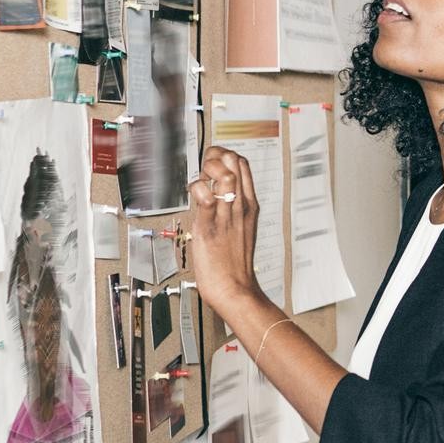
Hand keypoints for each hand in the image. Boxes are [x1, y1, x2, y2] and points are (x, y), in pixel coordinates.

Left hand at [187, 145, 263, 316]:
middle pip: (235, 162)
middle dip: (216, 155)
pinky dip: (197, 190)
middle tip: (204, 167)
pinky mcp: (210, 227)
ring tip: (200, 183)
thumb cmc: (234, 262)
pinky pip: (205, 198)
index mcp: (249, 205)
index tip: (213, 160)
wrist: (234, 288)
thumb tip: (214, 190)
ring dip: (207, 171)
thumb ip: (230, 207)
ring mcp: (226, 215)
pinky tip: (194, 197)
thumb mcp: (241, 227)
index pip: (243, 164)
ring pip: (224, 174)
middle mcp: (240, 206)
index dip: (226, 154)